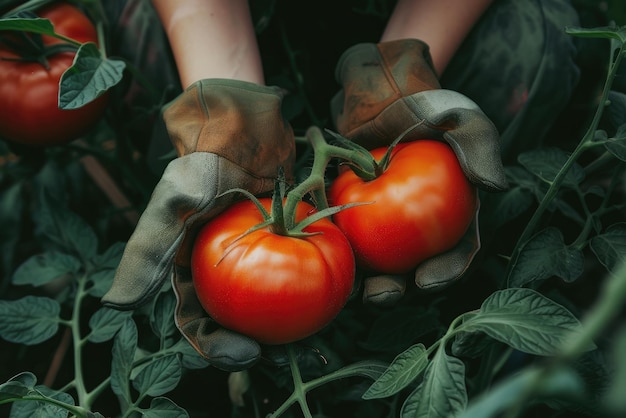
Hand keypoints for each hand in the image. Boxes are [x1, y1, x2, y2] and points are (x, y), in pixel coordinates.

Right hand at [102, 79, 295, 370]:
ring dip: (282, 325)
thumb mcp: (175, 202)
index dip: (216, 345)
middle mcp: (214, 270)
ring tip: (307, 336)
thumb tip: (120, 304)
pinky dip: (304, 286)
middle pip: (232, 321)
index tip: (248, 354)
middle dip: (254, 342)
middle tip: (283, 353)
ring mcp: (248, 257)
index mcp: (184, 270)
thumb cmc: (205, 161)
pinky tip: (326, 296)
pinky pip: (291, 270)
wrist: (245, 127)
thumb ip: (150, 249)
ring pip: (263, 303)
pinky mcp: (277, 241)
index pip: (196, 321)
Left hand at [330, 39, 506, 304]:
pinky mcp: (353, 211)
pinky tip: (326, 260)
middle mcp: (420, 226)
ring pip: (376, 262)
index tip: (426, 281)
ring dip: (364, 282)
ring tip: (350, 293)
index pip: (456, 253)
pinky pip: (346, 237)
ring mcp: (385, 221)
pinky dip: (337, 251)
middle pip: (411, 268)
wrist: (382, 92)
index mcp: (454, 215)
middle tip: (379, 295)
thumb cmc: (428, 108)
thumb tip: (495, 185)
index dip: (444, 273)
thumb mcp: (462, 121)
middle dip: (396, 290)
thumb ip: (480, 149)